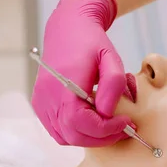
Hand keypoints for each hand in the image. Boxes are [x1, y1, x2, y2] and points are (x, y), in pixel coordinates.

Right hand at [32, 0, 132, 146]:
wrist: (68, 28)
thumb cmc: (92, 43)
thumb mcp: (111, 58)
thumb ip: (113, 84)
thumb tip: (107, 113)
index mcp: (63, 84)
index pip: (80, 122)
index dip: (106, 129)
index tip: (126, 123)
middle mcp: (47, 96)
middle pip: (74, 135)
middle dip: (102, 137)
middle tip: (124, 129)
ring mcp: (41, 102)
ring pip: (65, 137)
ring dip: (90, 137)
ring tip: (109, 125)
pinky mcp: (40, 104)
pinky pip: (58, 131)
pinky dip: (77, 133)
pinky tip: (93, 121)